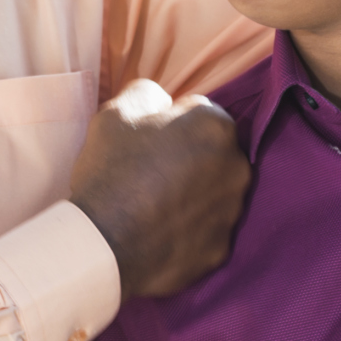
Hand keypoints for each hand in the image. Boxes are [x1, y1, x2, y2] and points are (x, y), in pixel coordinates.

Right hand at [70, 79, 251, 300]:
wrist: (103, 245)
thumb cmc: (110, 171)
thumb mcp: (116, 112)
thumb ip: (148, 92)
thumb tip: (163, 102)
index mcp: (215, 126)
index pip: (197, 113)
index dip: (168, 124)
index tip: (146, 142)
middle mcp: (236, 167)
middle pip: (212, 152)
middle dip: (189, 157)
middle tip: (149, 172)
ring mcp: (232, 211)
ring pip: (213, 191)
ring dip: (193, 192)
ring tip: (153, 203)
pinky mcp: (221, 249)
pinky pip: (206, 228)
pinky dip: (189, 228)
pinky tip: (159, 230)